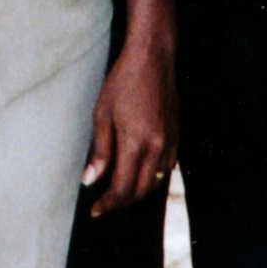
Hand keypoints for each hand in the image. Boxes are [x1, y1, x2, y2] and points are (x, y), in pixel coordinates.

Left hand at [82, 31, 174, 217]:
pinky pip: (166, 167)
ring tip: (118, 189)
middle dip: (121, 201)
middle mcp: (157, 147)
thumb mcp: (102, 114)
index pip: (122, 188)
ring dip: (137, 190)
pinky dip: (152, 176)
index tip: (95, 209)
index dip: (108, 203)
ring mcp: (170, 141)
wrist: (152, 57)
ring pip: (155, 181)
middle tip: (104, 202)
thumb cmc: (123, 81)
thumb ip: (99, 151)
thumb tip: (90, 180)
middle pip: (140, 190)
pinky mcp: (176, 135)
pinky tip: (139, 172)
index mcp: (136, 143)